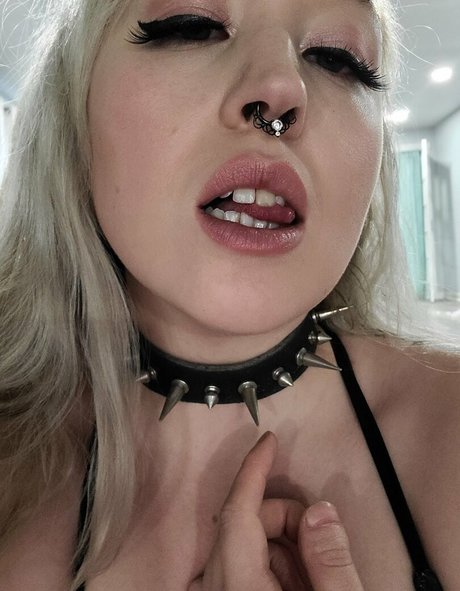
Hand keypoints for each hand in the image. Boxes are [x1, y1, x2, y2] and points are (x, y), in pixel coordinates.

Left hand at [188, 431, 363, 590]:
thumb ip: (330, 560)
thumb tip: (321, 511)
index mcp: (237, 584)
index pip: (237, 509)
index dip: (254, 469)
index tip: (268, 440)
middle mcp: (216, 588)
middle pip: (246, 523)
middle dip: (287, 518)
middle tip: (323, 543)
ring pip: (245, 543)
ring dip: (283, 544)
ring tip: (315, 577)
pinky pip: (243, 564)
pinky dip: (273, 564)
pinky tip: (299, 587)